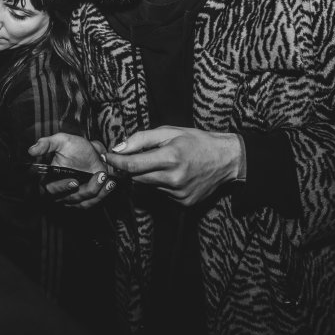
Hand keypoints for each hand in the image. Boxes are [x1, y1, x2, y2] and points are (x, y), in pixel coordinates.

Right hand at [29, 133, 115, 208]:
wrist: (90, 150)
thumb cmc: (74, 146)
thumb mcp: (61, 141)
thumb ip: (46, 144)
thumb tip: (31, 150)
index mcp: (51, 180)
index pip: (51, 191)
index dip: (62, 188)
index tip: (74, 181)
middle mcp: (61, 191)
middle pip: (71, 199)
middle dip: (87, 189)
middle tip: (99, 176)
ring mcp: (74, 197)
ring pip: (84, 202)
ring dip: (97, 192)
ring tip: (106, 177)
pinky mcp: (86, 199)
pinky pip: (94, 201)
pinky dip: (104, 194)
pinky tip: (110, 184)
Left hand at [104, 126, 241, 205]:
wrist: (227, 160)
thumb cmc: (198, 141)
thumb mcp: (170, 132)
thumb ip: (141, 139)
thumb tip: (118, 148)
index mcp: (171, 157)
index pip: (132, 165)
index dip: (116, 161)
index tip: (108, 157)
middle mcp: (174, 178)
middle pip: (137, 177)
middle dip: (130, 168)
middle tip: (132, 157)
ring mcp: (179, 193)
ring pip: (148, 186)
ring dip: (147, 175)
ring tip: (161, 162)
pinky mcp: (184, 203)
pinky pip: (161, 193)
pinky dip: (161, 183)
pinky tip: (173, 174)